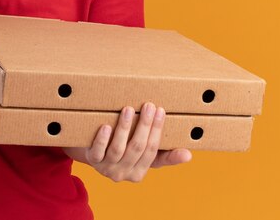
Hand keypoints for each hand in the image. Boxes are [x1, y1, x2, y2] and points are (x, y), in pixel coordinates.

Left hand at [62, 102, 191, 182]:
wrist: (90, 154)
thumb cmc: (123, 151)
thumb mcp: (143, 156)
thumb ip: (165, 156)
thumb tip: (188, 155)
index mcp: (139, 173)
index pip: (152, 150)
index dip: (157, 130)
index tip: (161, 111)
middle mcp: (123, 174)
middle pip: (137, 148)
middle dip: (144, 125)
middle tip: (148, 105)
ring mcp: (106, 168)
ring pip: (118, 149)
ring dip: (124, 128)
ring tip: (127, 109)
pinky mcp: (91, 160)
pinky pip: (97, 151)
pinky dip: (102, 139)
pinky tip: (106, 126)